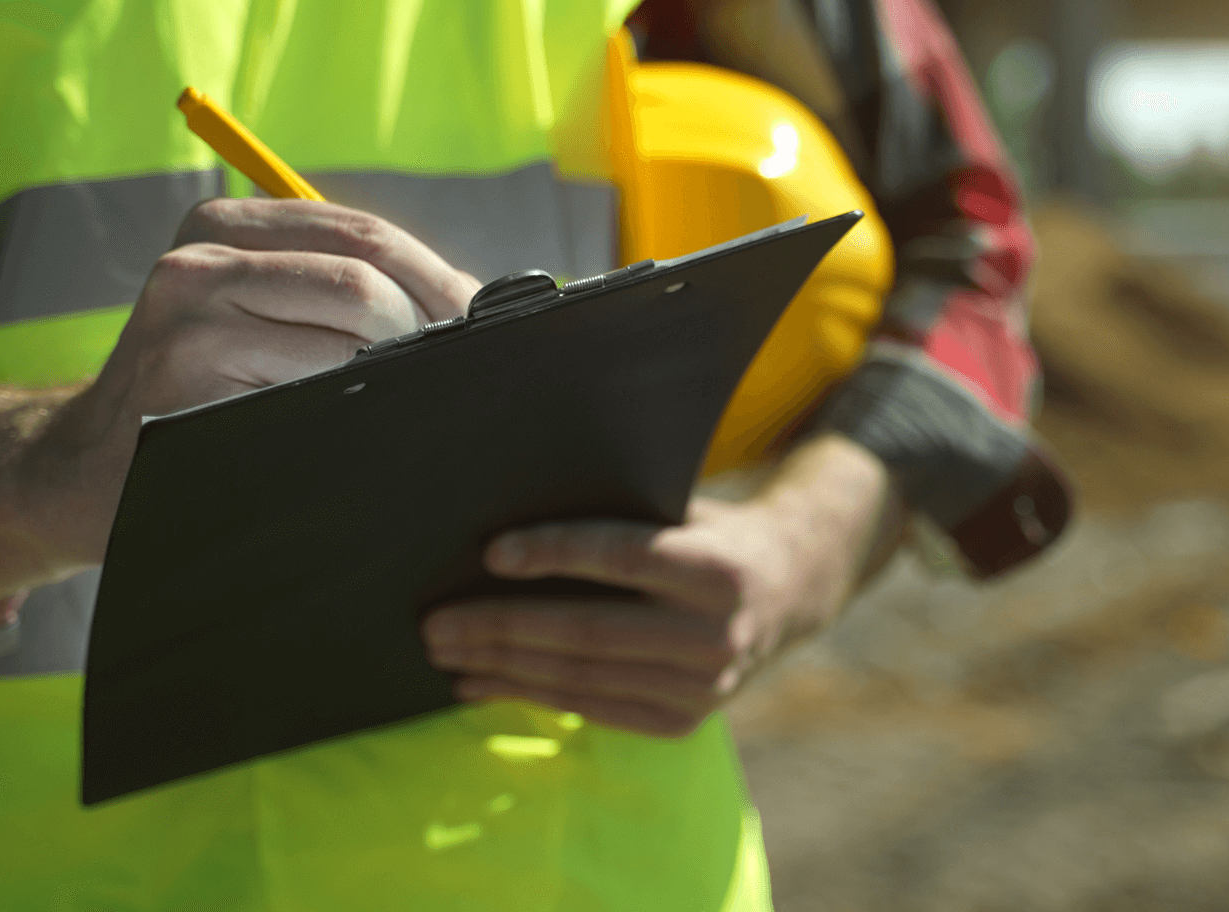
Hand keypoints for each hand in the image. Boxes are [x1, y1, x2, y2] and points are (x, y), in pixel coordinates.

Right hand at [0, 197, 479, 618]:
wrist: (85, 473)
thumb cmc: (202, 399)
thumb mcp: (259, 318)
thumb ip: (342, 294)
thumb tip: (476, 300)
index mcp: (228, 225)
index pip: (365, 235)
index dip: (439, 279)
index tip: (485, 323)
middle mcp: (201, 257)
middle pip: (364, 281)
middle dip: (428, 331)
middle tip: (458, 377)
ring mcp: (188, 317)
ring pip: (349, 332)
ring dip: (398, 376)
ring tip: (411, 409)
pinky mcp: (186, 378)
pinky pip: (313, 392)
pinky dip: (356, 414)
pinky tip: (360, 438)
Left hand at [420, 434, 905, 735]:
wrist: (792, 588)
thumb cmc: (711, 532)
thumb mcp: (683, 509)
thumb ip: (621, 518)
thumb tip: (513, 523)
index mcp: (717, 567)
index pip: (623, 557)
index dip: (555, 553)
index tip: (491, 553)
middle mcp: (714, 633)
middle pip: (588, 631)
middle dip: (501, 627)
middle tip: (435, 621)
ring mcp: (702, 685)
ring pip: (581, 677)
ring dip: (502, 667)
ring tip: (445, 653)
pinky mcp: (684, 719)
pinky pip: (592, 709)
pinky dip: (529, 696)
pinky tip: (481, 684)